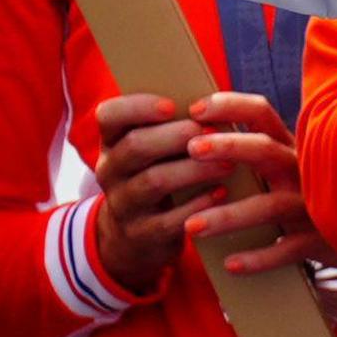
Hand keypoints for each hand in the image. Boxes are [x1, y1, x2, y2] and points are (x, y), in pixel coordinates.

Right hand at [87, 93, 218, 295]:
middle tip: (210, 131)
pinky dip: (197, 205)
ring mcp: (123, 204)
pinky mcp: (142, 233)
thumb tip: (216, 100)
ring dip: (192, 170)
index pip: (109, 115)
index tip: (172, 106)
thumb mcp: (157, 151)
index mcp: (113, 142)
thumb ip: (175, 126)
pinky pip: (168, 220)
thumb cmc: (161, 176)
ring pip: (153, 181)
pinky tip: (221, 194)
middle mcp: (110, 170)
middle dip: (175, 136)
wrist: (137, 236)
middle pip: (135, 147)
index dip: (137, 107)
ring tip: (227, 163)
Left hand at [177, 91, 329, 274]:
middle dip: (228, 146)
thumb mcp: (293, 164)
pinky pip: (288, 250)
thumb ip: (257, 151)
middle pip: (265, 150)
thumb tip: (194, 137)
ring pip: (270, 206)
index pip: (261, 114)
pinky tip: (230, 264)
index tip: (194, 110)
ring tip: (191, 227)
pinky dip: (260, 258)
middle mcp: (303, 170)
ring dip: (229, 215)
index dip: (228, 106)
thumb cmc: (312, 195)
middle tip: (192, 149)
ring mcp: (314, 206)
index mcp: (291, 148)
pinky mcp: (322, 240)